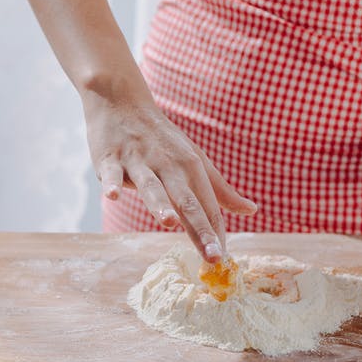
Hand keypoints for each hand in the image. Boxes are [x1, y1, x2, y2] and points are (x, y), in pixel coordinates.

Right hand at [83, 89, 257, 261]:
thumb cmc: (160, 137)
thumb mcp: (193, 159)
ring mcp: (138, 160)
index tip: (223, 260)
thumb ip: (220, 189)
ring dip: (160, 204)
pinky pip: (113, 173)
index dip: (215, 233)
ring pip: (151, 186)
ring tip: (170, 222)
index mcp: (190, 166)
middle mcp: (167, 164)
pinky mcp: (110, 158)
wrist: (122, 101)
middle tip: (213, 256)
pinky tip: (113, 196)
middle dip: (200, 228)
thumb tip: (251, 210)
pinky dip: (112, 183)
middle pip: (186, 200)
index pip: (207, 205)